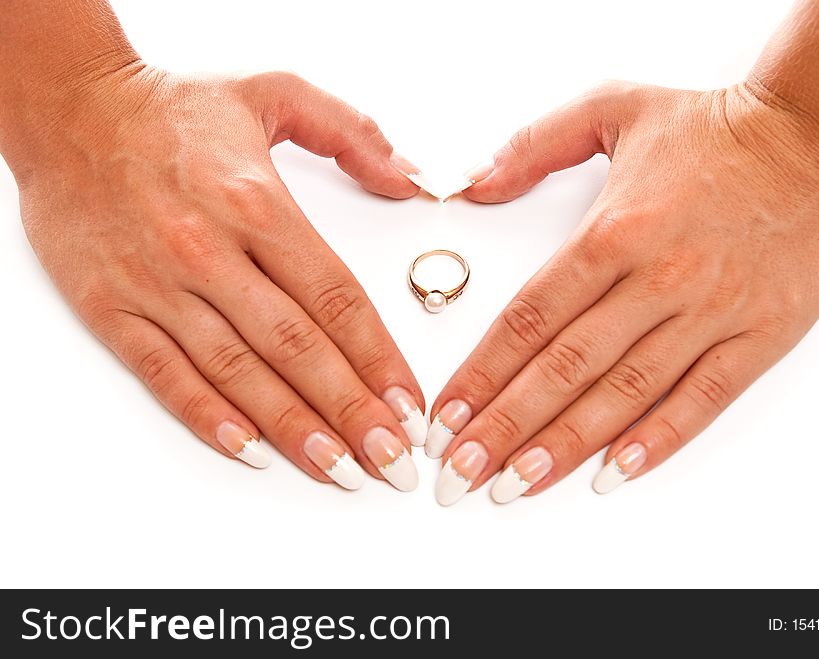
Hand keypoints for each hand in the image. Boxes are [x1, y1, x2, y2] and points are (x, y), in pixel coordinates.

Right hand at [11, 63, 428, 490]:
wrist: (67, 108)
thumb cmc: (172, 109)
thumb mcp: (275, 93)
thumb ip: (352, 134)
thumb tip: (409, 179)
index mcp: (257, 202)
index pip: (336, 298)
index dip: (378, 358)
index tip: (408, 403)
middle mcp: (210, 249)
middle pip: (297, 347)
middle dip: (350, 410)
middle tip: (391, 459)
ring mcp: (158, 283)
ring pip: (237, 371)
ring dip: (293, 428)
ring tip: (339, 469)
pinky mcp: (111, 305)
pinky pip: (165, 372)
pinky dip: (208, 416)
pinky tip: (251, 449)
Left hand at [428, 80, 818, 504]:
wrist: (818, 133)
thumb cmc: (715, 127)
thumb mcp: (612, 108)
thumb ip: (534, 146)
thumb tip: (475, 183)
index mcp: (615, 231)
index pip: (529, 318)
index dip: (482, 373)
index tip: (447, 415)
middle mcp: (657, 278)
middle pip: (565, 367)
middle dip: (505, 426)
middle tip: (462, 473)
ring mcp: (710, 311)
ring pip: (625, 392)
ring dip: (566, 445)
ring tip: (517, 483)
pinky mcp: (760, 333)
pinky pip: (703, 397)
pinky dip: (658, 439)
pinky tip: (614, 473)